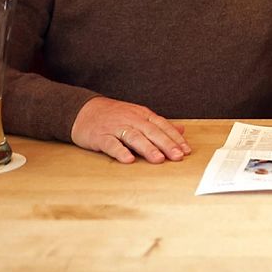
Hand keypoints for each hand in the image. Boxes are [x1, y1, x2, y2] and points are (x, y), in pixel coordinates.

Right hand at [70, 96, 191, 163]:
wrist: (84, 110)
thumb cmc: (115, 116)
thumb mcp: (139, 115)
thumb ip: (159, 124)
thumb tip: (182, 130)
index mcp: (143, 115)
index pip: (162, 126)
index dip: (175, 138)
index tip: (186, 150)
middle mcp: (131, 119)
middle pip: (152, 131)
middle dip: (166, 144)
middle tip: (178, 156)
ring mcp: (116, 127)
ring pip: (134, 137)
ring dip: (148, 148)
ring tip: (159, 159)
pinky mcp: (100, 136)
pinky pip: (111, 144)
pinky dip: (120, 151)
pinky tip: (129, 160)